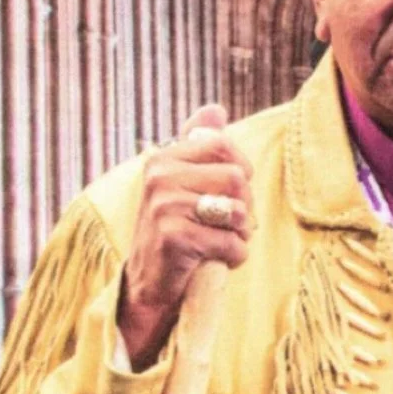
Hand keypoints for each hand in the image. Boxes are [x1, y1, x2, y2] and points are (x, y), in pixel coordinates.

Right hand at [118, 103, 254, 369]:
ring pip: (237, 210)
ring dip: (240, 233)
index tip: (230, 194)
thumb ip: (198, 145)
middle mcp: (160, 176)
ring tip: (222, 241)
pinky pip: (231, 242)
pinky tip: (218, 260)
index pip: (224, 146)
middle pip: (237, 178)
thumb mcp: (183, 184)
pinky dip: (235, 256)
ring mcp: (164, 205)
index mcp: (164, 158)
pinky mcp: (174, 236)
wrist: (149, 284)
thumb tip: (215, 110)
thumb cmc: (175, 232)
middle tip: (227, 225)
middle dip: (243, 207)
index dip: (241, 173)